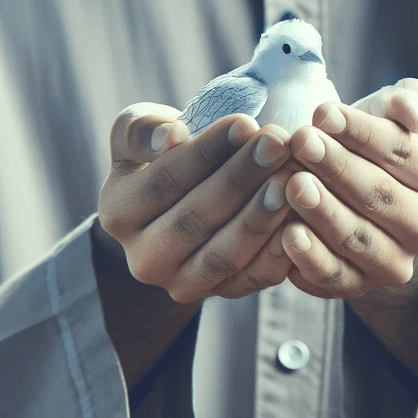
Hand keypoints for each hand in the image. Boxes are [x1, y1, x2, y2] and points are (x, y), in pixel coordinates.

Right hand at [98, 103, 304, 304]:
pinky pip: (253, 278)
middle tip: (278, 144)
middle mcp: (143, 259)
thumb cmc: (160, 152)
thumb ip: (144, 129)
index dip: (207, 152)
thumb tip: (170, 137)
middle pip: (195, 219)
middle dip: (241, 179)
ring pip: (224, 255)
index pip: (164, 182)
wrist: (178, 201)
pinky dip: (279, 251)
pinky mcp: (221, 295)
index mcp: (117, 214)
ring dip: (261, 217)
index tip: (246, 122)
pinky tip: (300, 218)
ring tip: (291, 178)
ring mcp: (182, 284)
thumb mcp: (139, 130)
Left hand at [279, 79, 417, 300]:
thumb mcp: (389, 112)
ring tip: (293, 184)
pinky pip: (335, 276)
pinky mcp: (359, 287)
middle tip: (300, 142)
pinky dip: (311, 257)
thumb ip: (409, 99)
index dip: (361, 132)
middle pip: (379, 195)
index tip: (322, 113)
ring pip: (358, 237)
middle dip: (337, 167)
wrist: (355, 196)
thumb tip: (407, 109)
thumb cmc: (369, 143)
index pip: (401, 151)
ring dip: (323, 211)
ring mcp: (395, 262)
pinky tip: (287, 234)